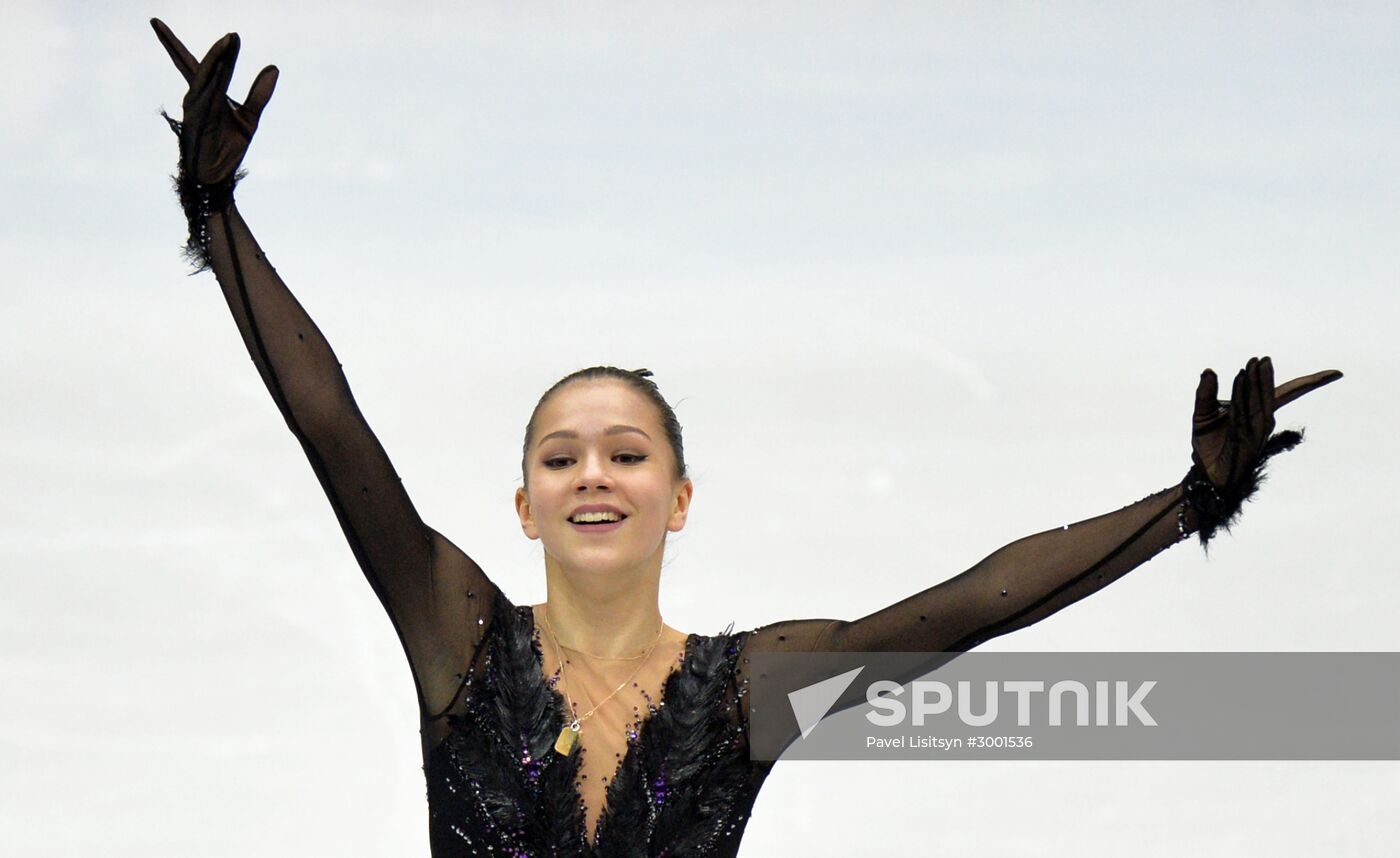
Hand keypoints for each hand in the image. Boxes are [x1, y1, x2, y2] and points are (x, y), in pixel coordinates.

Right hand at [152, 18, 277, 185]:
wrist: (217, 177)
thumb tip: (274, 67)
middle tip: (231, 33)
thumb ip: (259, 94)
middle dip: (216, 50)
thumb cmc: (228, 147)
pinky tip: (221, 69)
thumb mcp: (250, 118)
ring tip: (230, 42)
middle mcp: (196, 97)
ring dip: (218, 60)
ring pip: (206, 78)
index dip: (202, 47)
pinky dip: (213, 83)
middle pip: (201, 65)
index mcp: (206, 94)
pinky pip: (206, 97)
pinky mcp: (197, 121)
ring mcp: (195, 108)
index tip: (201, 29)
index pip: (198, 64)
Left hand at [1191, 356, 1341, 488]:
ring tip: (1255, 363)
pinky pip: (1245, 413)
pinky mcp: (1248, 439)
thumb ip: (1205, 393)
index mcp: (1259, 410)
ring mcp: (1257, 430)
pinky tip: (1240, 380)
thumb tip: (1208, 370)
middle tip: (1263, 358)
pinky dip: (1242, 395)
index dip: (1310, 383)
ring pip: (1259, 402)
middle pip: (1271, 393)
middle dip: (1267, 375)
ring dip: (1258, 382)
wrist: (1206, 472)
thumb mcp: (1203, 414)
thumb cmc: (1209, 443)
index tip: (1335, 373)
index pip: (1288, 392)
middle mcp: (1263, 419)